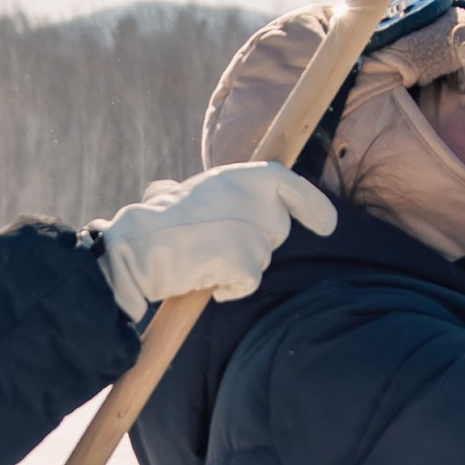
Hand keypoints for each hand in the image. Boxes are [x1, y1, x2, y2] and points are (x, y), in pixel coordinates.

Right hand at [96, 161, 335, 320]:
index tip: (328, 225)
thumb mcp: (188, 192)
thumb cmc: (155, 224)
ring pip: (260, 260)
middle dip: (251, 244)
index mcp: (240, 175)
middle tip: (210, 244)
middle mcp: (253, 198)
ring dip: (235, 267)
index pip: (289, 183)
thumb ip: (220, 195)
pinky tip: (201, 277)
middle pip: (274, 232)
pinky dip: (228, 288)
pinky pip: (247, 283)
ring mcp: (252, 229)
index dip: (313, 205)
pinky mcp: (245, 260)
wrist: (136, 248)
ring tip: (198, 258)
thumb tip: (216, 197)